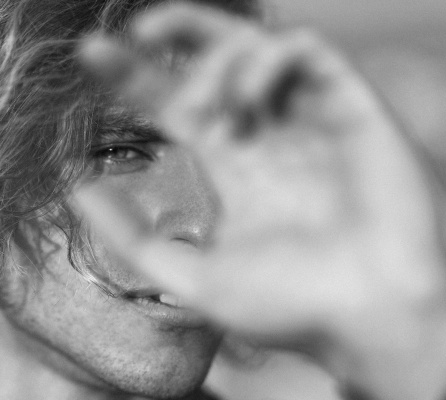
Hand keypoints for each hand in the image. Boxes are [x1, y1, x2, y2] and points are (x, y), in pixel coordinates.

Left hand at [76, 2, 445, 399]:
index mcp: (234, 169)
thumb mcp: (189, 276)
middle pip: (213, 57)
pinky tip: (247, 103)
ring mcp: (310, 120)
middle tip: (134, 35)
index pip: (174, 105)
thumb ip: (129, 234)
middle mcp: (269, 137)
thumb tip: (74, 188)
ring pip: (257, 44)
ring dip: (215, 62)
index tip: (90, 56)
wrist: (371, 321)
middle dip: (172, 31)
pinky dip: (265, 61)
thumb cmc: (290, 309)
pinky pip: (307, 50)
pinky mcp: (352, 107)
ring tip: (203, 111)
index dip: (133, 75)